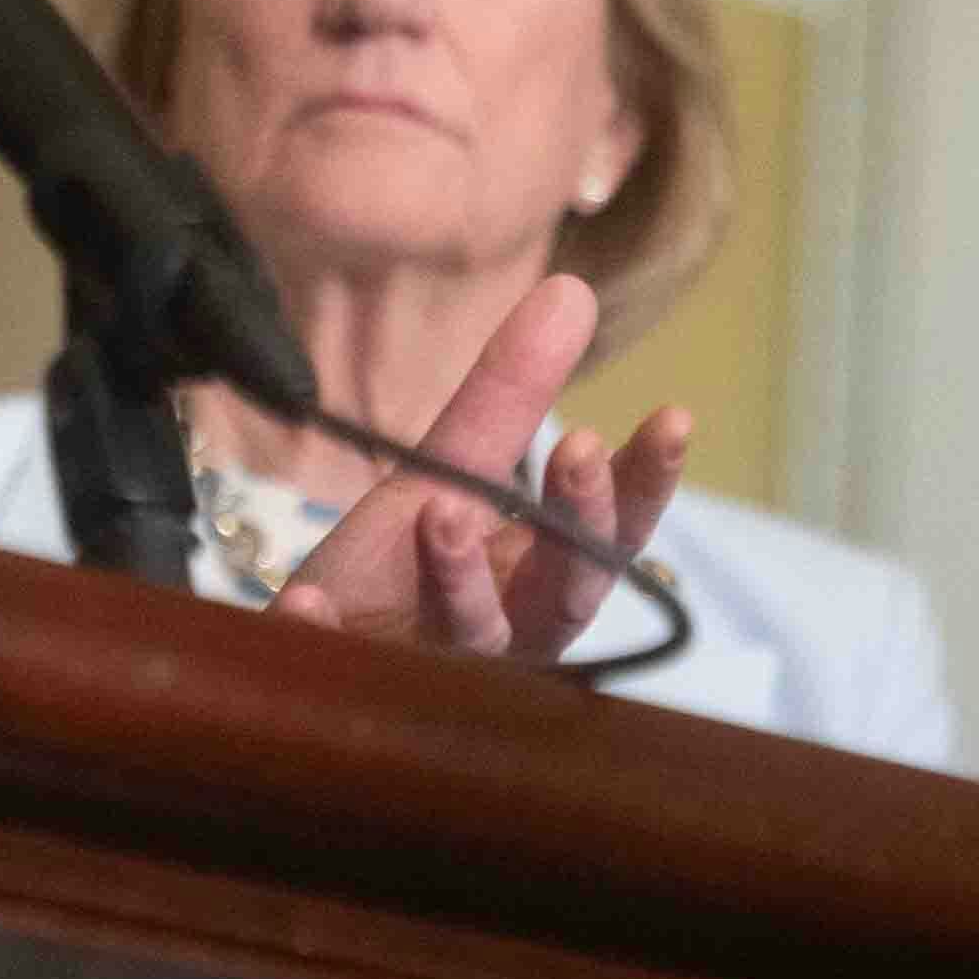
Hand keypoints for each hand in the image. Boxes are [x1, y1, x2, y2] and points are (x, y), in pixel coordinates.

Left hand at [273, 273, 678, 659]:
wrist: (313, 650)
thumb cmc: (404, 572)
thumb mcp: (450, 472)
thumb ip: (509, 397)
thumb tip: (572, 291)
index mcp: (537, 580)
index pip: (610, 536)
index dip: (643, 483)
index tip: (674, 416)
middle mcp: (506, 635)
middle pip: (562, 591)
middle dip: (574, 522)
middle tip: (578, 446)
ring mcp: (433, 669)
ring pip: (467, 633)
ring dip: (461, 576)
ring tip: (441, 512)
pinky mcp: (351, 688)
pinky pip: (336, 666)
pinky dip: (319, 635)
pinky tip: (305, 604)